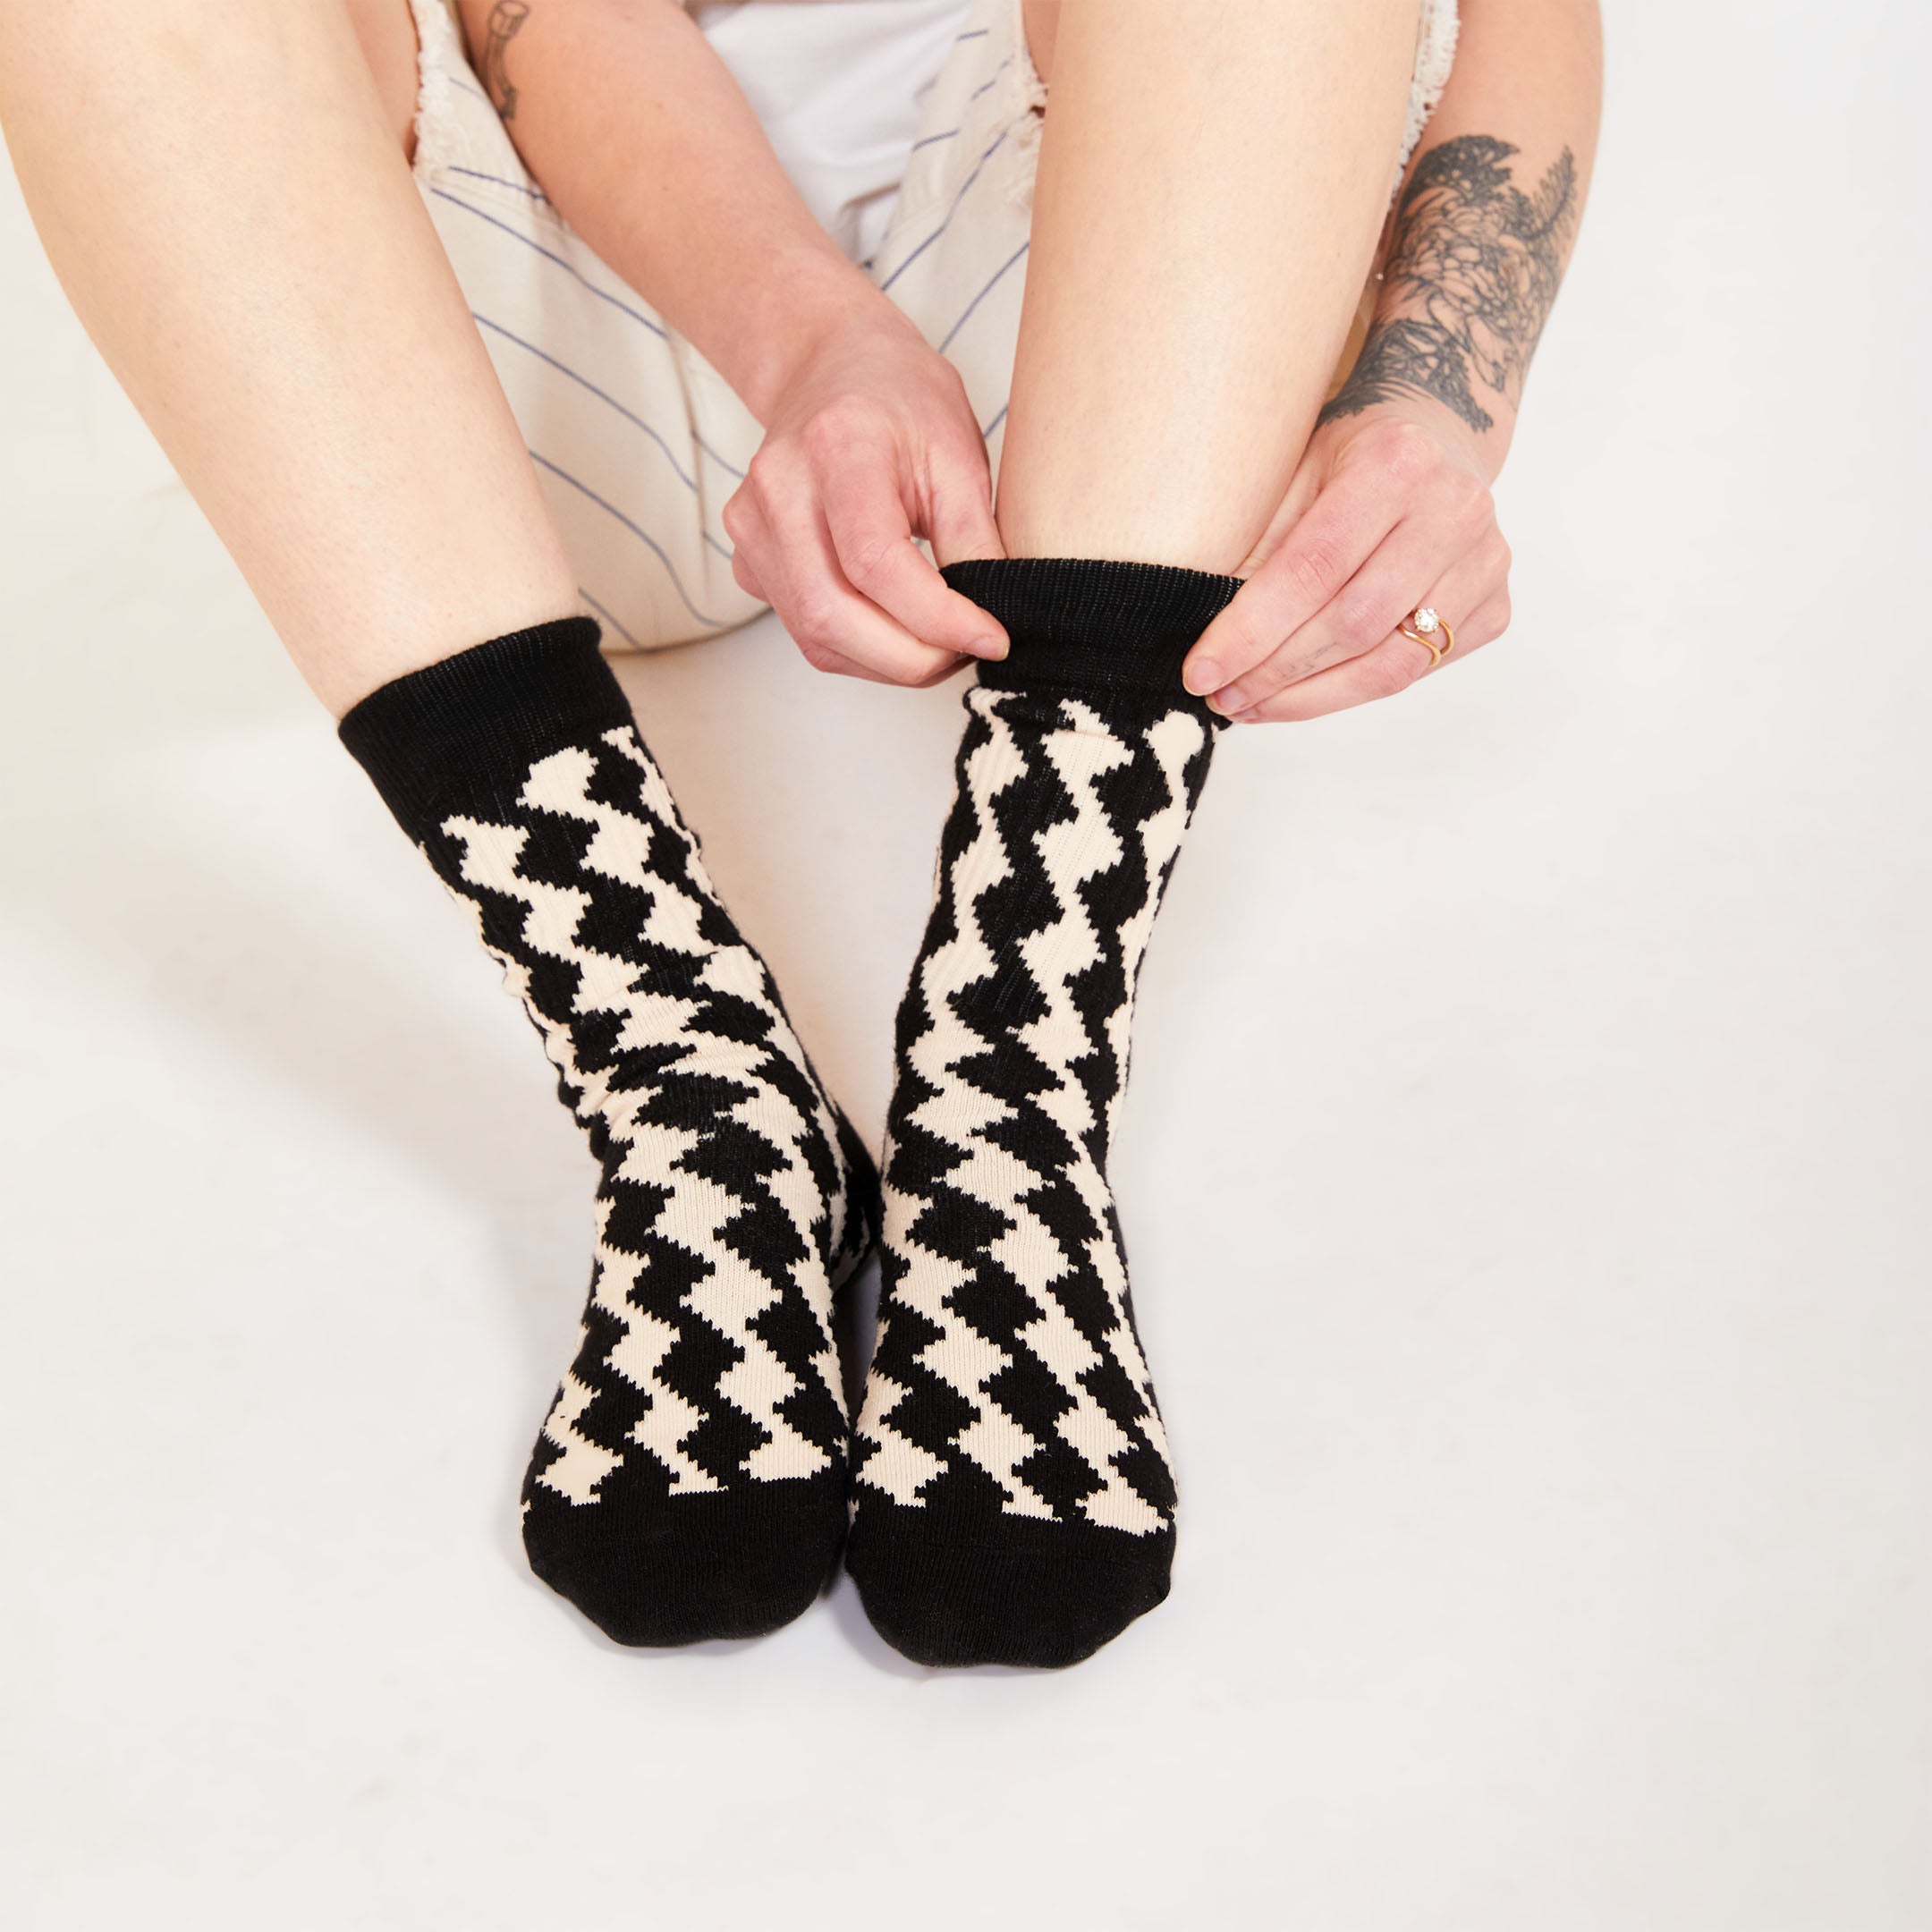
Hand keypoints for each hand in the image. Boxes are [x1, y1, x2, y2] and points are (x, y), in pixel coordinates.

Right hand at [722, 294, 1008, 684]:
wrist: (830, 367)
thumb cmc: (900, 399)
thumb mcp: (958, 452)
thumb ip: (975, 540)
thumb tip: (994, 623)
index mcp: (836, 446)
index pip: (876, 564)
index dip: (937, 619)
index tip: (992, 638)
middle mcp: (778, 490)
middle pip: (832, 616)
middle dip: (912, 659)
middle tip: (966, 652)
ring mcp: (751, 528)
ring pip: (817, 637)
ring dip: (888, 662)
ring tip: (939, 644)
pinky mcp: (747, 561)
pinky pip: (805, 632)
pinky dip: (861, 650)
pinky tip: (898, 629)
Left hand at [1182, 400, 1512, 721]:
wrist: (1437, 440)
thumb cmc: (1345, 460)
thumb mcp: (1292, 471)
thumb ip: (1257, 543)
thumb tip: (1200, 630)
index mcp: (1396, 462)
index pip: (1312, 567)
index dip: (1251, 630)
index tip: (1200, 671)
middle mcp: (1455, 511)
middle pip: (1353, 623)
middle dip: (1275, 672)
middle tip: (1220, 697)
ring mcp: (1486, 563)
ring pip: (1389, 664)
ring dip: (1308, 698)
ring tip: (1250, 706)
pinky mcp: (1495, 608)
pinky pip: (1414, 672)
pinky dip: (1348, 692)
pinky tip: (1298, 695)